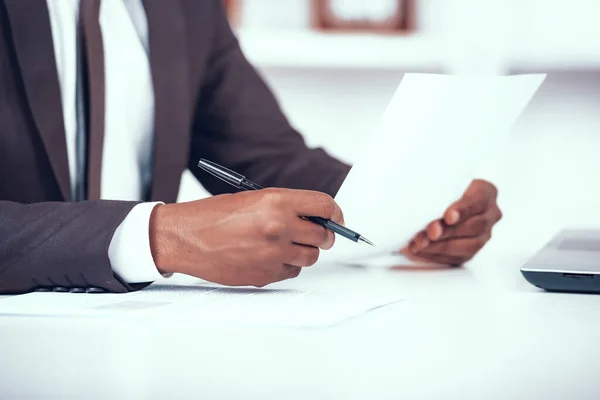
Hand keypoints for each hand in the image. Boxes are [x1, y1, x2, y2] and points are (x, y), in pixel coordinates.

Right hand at [149, 188, 342, 286]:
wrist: (185, 238)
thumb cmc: (213, 215)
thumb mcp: (253, 198)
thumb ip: (286, 206)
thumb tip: (315, 217)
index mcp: (276, 202)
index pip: (324, 206)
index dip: (334, 213)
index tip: (335, 218)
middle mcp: (278, 228)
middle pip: (322, 235)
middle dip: (323, 234)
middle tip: (316, 234)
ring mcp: (272, 254)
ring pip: (310, 257)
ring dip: (304, 251)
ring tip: (286, 245)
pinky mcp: (264, 275)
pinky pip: (291, 273)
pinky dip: (287, 266)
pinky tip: (270, 257)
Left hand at [402, 179, 501, 264]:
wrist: (436, 201)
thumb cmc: (437, 187)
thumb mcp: (439, 182)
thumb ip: (437, 190)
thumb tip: (421, 202)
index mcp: (485, 193)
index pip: (479, 201)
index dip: (464, 210)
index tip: (448, 216)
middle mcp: (489, 215)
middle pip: (475, 226)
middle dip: (448, 232)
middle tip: (430, 233)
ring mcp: (482, 236)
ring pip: (469, 246)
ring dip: (441, 247)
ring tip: (420, 244)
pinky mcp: (469, 252)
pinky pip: (456, 258)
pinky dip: (436, 256)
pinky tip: (420, 251)